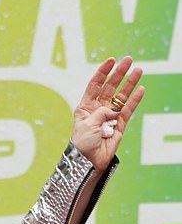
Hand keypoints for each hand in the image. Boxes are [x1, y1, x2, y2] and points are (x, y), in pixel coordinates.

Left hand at [71, 56, 144, 170]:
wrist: (88, 163)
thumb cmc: (82, 144)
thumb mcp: (87, 125)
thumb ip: (101, 113)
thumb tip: (115, 109)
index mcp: (85, 107)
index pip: (95, 85)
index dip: (103, 72)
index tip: (111, 60)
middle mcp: (98, 109)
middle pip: (110, 87)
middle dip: (119, 73)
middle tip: (128, 60)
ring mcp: (109, 116)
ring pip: (121, 96)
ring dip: (129, 83)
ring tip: (138, 70)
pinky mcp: (119, 125)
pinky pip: (128, 110)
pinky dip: (134, 100)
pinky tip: (140, 89)